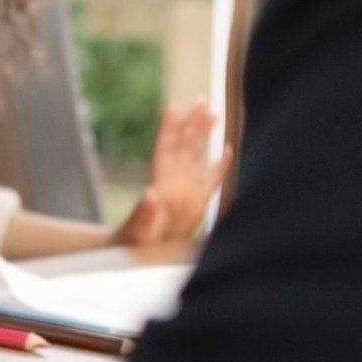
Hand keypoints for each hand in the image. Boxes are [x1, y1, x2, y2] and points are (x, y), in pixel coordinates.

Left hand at [115, 99, 227, 244]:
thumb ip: (144, 214)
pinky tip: (229, 150)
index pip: (165, 151)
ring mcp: (186, 192)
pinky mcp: (196, 206)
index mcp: (160, 186)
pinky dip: (221, 166)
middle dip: (192, 124)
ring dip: (204, 136)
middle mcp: (173, 184)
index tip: (173, 107)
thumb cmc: (133, 247)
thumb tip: (150, 193)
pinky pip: (211, 181)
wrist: (137, 260)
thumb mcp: (137, 233)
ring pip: (197, 158)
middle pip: (184, 147)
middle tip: (201, 101)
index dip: (169, 130)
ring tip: (213, 113)